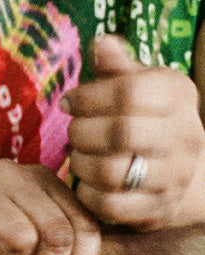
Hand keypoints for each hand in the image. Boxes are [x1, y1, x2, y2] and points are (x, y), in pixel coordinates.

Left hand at [62, 35, 204, 229]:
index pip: (130, 92)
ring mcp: (176, 177)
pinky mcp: (158, 210)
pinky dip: (89, 194)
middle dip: (82, 131)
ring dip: (82, 163)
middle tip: (73, 130)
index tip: (68, 102)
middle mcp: (186, 135)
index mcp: (177, 94)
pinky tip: (86, 182)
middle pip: (123, 133)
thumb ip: (116, 65)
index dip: (88, 97)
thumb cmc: (144, 114)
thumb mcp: (136, 81)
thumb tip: (102, 44)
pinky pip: (113, 207)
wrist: (179, 166)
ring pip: (115, 173)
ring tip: (78, 155)